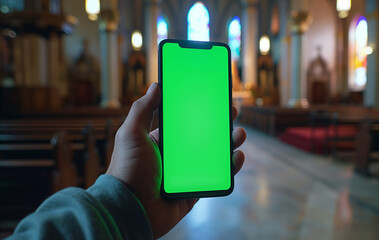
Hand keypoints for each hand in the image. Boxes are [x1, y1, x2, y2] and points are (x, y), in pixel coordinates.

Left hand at [107, 83, 246, 237]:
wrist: (130, 209)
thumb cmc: (127, 170)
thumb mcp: (131, 134)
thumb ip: (143, 109)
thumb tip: (156, 85)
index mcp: (162, 141)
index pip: (185, 121)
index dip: (200, 109)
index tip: (213, 97)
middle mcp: (176, 155)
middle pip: (204, 135)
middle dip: (220, 124)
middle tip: (232, 111)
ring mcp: (188, 172)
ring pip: (214, 155)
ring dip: (229, 143)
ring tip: (239, 134)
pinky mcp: (196, 189)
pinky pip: (217, 176)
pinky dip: (230, 167)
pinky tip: (237, 156)